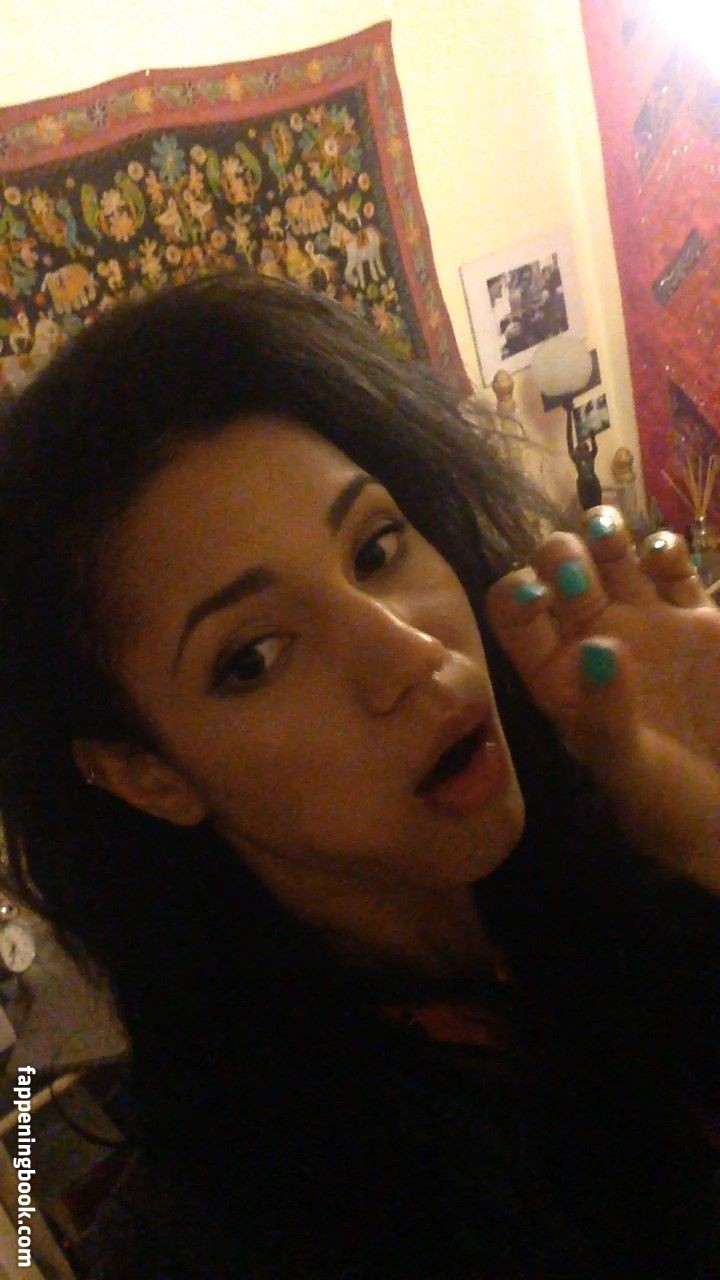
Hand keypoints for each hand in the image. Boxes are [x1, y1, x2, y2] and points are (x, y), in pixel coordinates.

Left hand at [485, 507, 719, 894]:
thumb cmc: (672, 807)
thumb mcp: (631, 772)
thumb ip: (607, 712)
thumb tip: (596, 648)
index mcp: (558, 678)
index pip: (516, 617)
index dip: (517, 595)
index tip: (538, 594)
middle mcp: (593, 642)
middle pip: (558, 570)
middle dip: (561, 556)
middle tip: (582, 574)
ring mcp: (646, 625)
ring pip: (611, 555)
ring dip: (603, 533)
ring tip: (610, 533)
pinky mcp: (698, 620)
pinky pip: (671, 566)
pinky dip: (664, 549)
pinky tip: (663, 557)